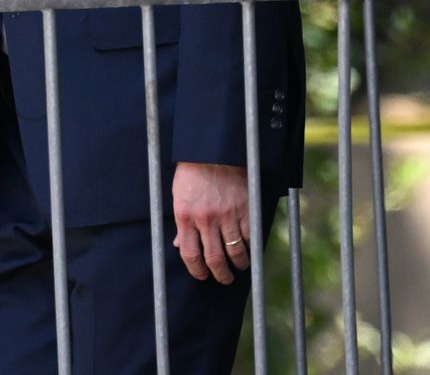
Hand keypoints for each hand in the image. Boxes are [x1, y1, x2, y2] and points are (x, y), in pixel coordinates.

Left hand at [172, 162, 248, 283]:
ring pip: (235, 253)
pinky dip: (250, 247)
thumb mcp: (179, 196)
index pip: (190, 254)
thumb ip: (181, 223)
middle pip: (214, 259)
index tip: (202, 275)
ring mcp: (227, 215)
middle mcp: (206, 219)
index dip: (196, 270)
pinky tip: (249, 250)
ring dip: (239, 265)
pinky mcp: (245, 209)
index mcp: (185, 216)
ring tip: (240, 268)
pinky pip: (249, 237)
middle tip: (224, 279)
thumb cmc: (193, 172)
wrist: (214, 150)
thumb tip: (179, 246)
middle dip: (220, 275)